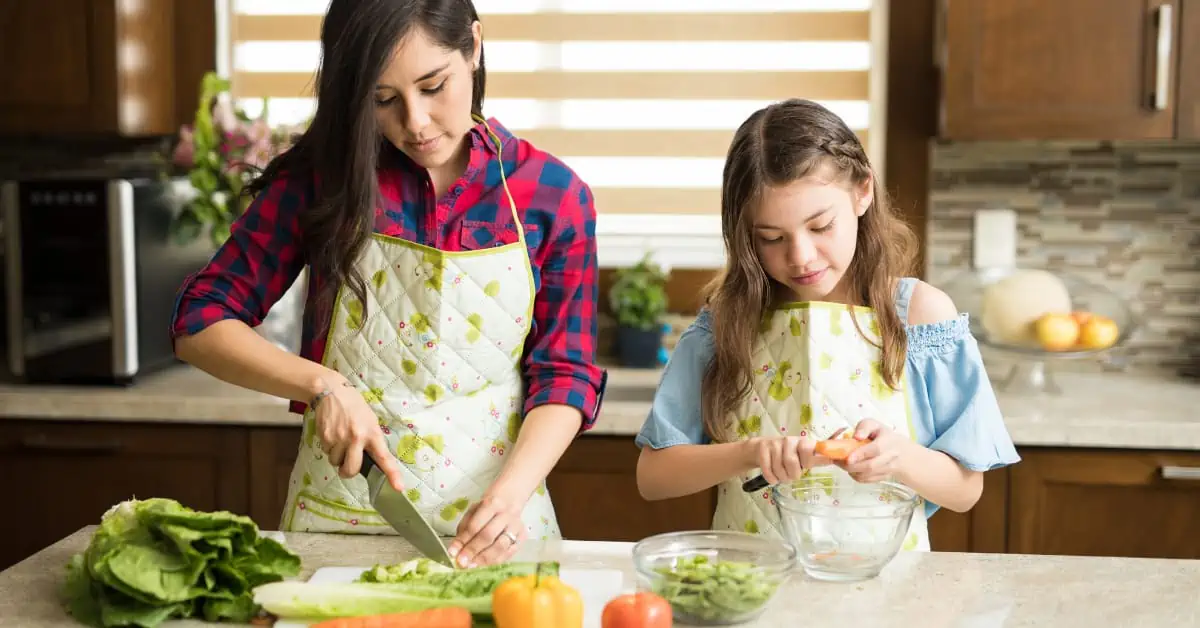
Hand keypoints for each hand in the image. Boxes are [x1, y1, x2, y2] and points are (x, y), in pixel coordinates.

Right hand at [313, 373, 404, 491]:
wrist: (332, 391)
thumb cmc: (355, 407)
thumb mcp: (370, 421)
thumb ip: (372, 439)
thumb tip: (373, 460)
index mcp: (373, 434)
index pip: (384, 457)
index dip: (392, 474)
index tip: (398, 488)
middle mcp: (356, 438)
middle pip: (352, 469)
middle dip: (348, 471)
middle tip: (348, 464)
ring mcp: (339, 438)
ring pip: (336, 463)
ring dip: (338, 457)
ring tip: (340, 440)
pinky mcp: (325, 437)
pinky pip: (327, 453)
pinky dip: (330, 449)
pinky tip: (333, 435)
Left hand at [448, 492, 526, 567]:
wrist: (510, 500)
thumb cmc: (487, 508)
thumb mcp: (473, 512)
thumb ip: (464, 530)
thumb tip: (455, 551)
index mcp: (492, 504)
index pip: (475, 525)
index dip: (463, 541)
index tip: (453, 553)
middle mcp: (507, 515)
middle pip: (488, 536)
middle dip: (473, 551)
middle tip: (462, 562)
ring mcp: (517, 526)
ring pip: (500, 547)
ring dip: (484, 559)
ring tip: (472, 566)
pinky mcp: (523, 537)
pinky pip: (508, 553)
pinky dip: (495, 561)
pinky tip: (484, 565)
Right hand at [743, 436, 831, 484]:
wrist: (760, 448)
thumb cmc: (787, 454)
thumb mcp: (803, 456)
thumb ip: (818, 459)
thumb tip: (838, 459)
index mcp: (802, 442)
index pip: (808, 449)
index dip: (807, 461)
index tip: (805, 467)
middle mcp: (789, 441)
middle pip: (792, 463)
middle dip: (792, 475)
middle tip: (792, 475)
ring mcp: (774, 444)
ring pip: (779, 469)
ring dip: (781, 478)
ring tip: (782, 475)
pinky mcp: (762, 449)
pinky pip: (768, 471)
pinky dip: (771, 478)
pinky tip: (773, 476)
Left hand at [837, 419, 916, 482]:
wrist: (900, 451)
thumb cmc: (882, 436)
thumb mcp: (874, 425)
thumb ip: (864, 427)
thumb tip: (856, 436)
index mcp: (888, 441)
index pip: (876, 449)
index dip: (861, 454)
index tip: (848, 458)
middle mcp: (890, 457)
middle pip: (871, 466)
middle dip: (851, 465)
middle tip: (838, 460)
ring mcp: (888, 469)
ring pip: (867, 475)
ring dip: (851, 470)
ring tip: (842, 463)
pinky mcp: (883, 477)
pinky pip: (866, 480)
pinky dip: (855, 476)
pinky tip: (851, 468)